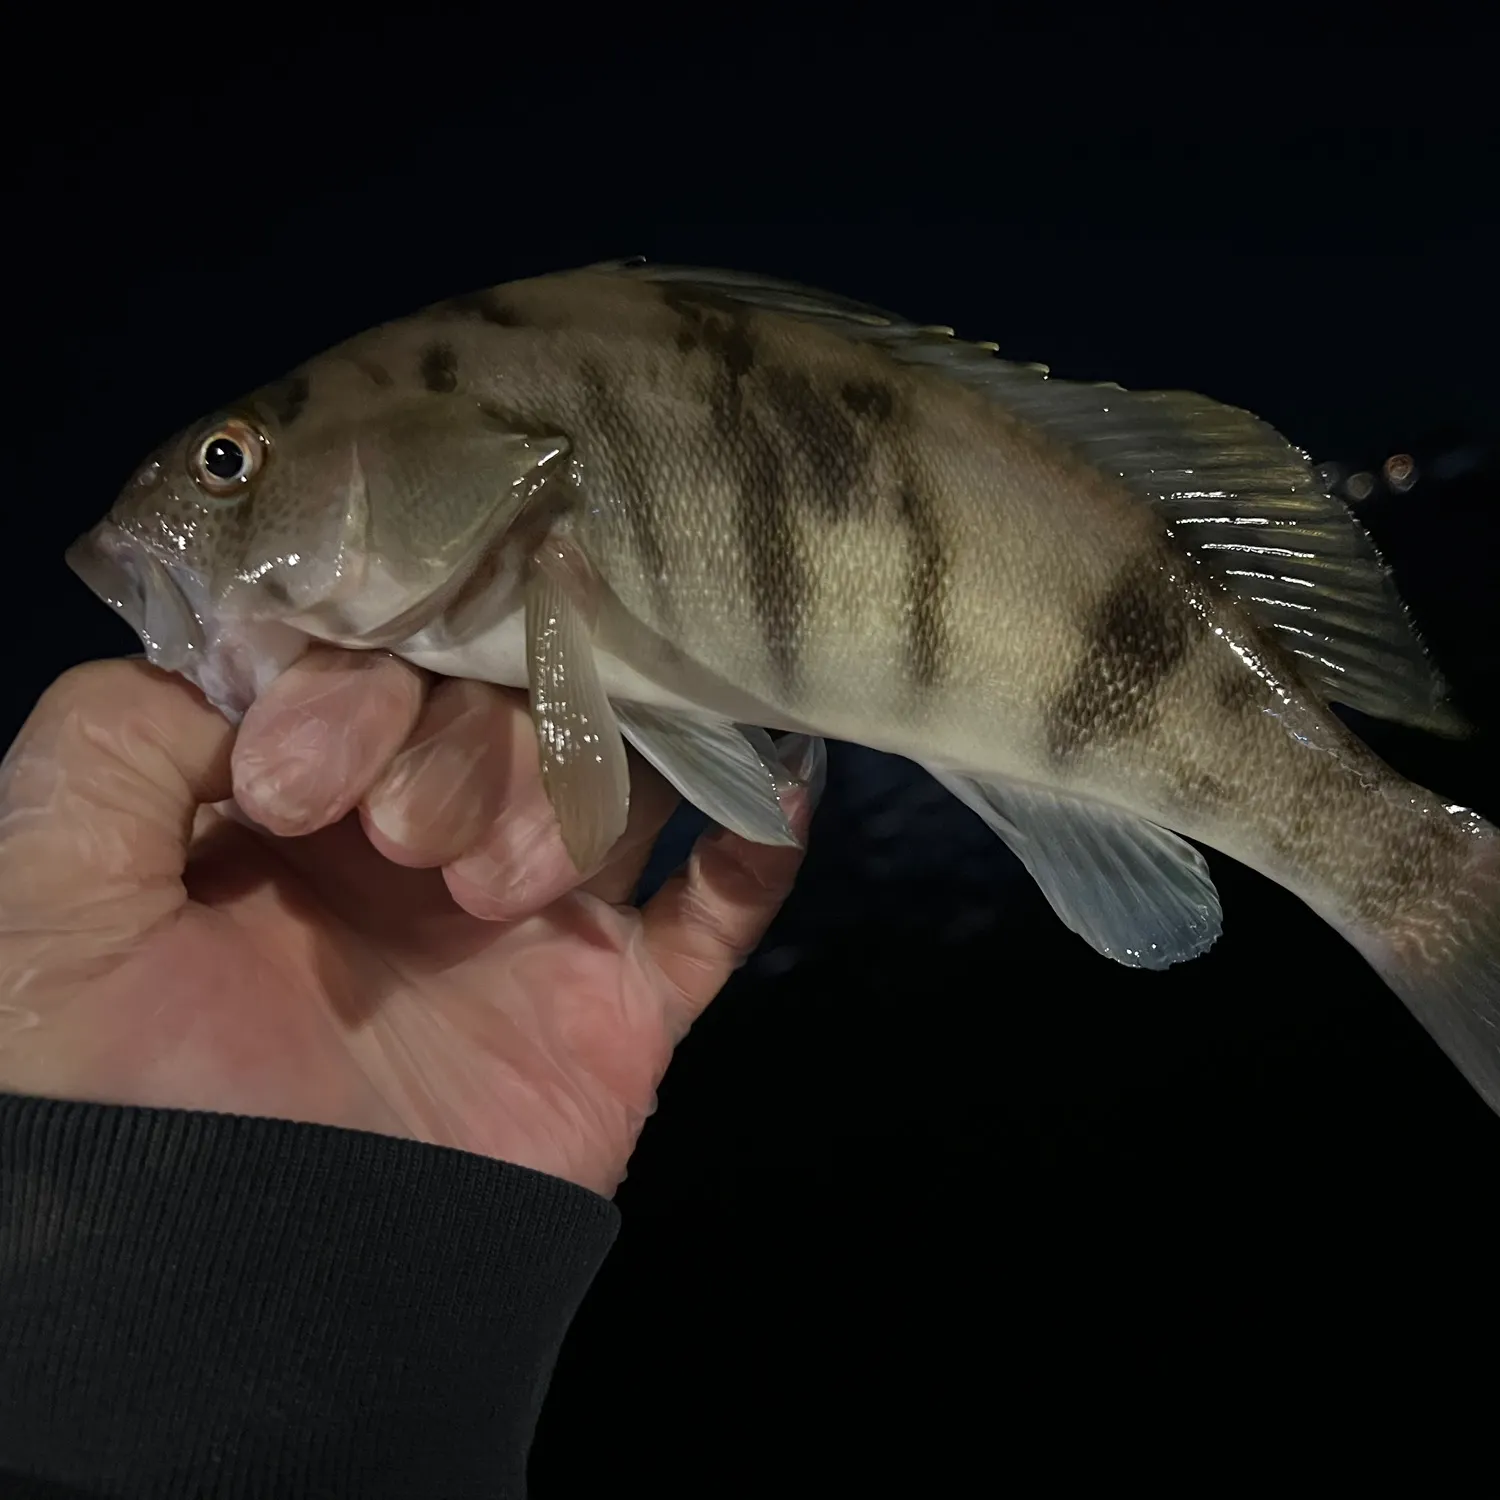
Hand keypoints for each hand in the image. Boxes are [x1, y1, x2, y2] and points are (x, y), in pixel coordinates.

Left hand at [0, 654, 815, 1195]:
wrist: (252, 1320)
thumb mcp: (43, 916)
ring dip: (568, 796)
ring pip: (608, 778)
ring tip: (494, 896)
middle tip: (398, 847)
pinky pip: (717, 909)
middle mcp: (421, 843)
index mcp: (295, 812)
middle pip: (500, 706)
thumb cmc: (128, 1116)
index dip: (343, 689)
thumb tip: (248, 664)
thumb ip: (109, 748)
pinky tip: (768, 802)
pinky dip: (753, 844)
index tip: (292, 786)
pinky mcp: (619, 1008)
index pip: (366, 665)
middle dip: (454, 751)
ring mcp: (532, 925)